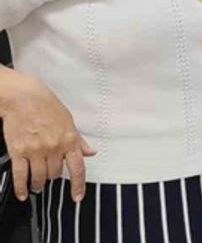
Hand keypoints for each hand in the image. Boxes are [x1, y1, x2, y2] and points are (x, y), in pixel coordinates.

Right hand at [0, 73, 95, 201]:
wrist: (24, 98)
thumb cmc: (46, 106)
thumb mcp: (69, 121)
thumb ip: (79, 140)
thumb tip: (91, 152)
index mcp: (69, 140)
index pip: (78, 168)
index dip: (78, 185)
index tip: (77, 196)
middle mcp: (54, 147)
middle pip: (55, 174)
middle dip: (53, 177)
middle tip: (49, 176)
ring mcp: (36, 150)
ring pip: (39, 177)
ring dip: (38, 184)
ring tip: (37, 185)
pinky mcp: (19, 151)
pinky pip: (20, 175)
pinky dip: (21, 187)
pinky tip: (22, 193)